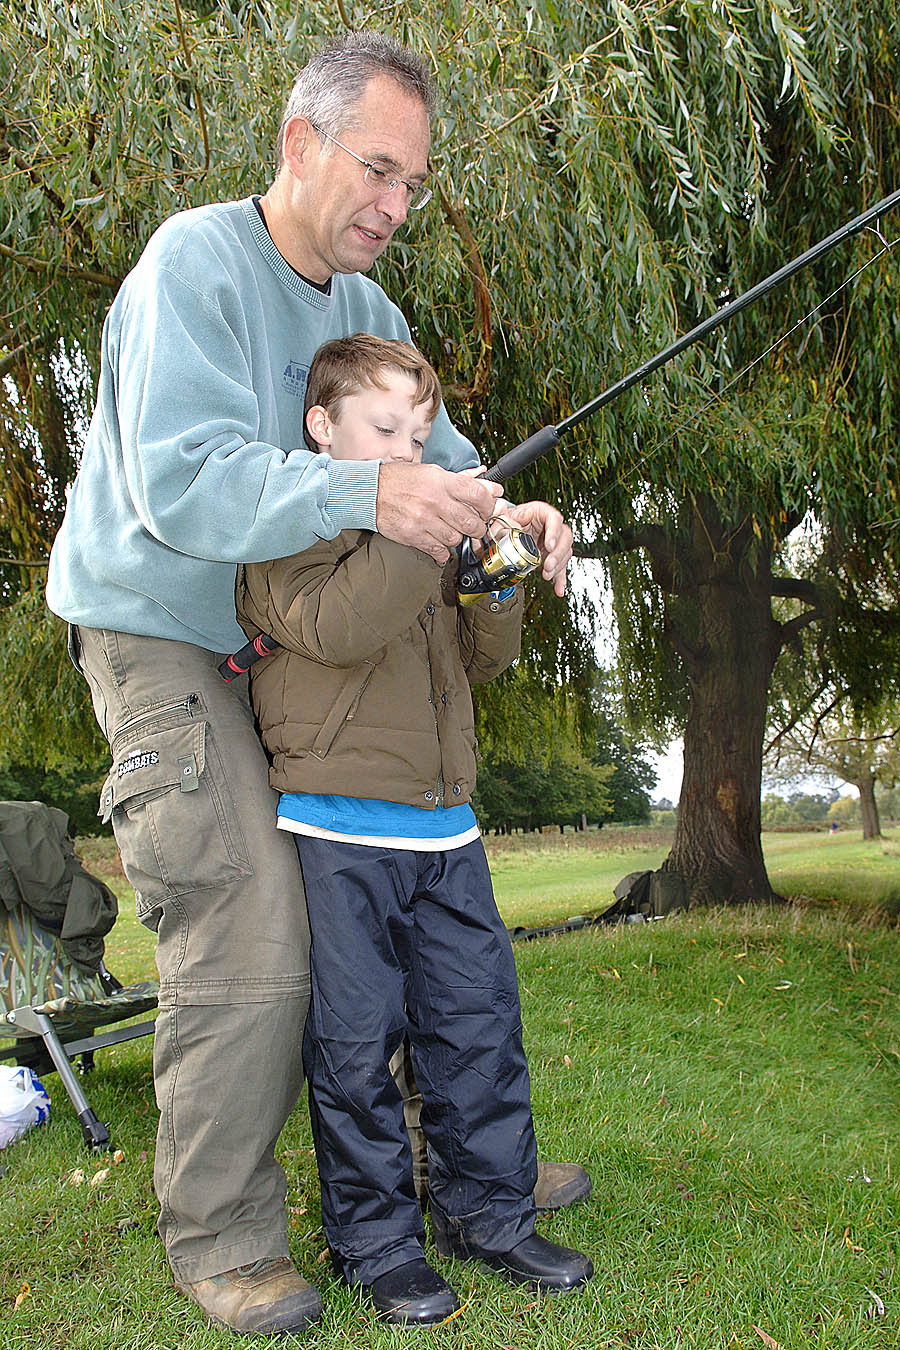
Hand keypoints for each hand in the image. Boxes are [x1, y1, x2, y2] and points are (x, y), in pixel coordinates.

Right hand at [376, 461, 502, 561]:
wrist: (370, 492)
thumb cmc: (401, 480)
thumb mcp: (432, 472)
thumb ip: (462, 479)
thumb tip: (489, 483)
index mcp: (442, 481)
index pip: (478, 495)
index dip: (488, 506)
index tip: (486, 510)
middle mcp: (435, 501)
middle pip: (471, 523)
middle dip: (477, 528)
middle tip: (474, 526)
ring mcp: (424, 520)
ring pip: (456, 539)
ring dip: (457, 538)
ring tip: (450, 531)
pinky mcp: (414, 536)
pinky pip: (439, 551)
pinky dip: (443, 551)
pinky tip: (439, 543)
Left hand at [502, 500, 572, 595]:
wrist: (509, 529)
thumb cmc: (510, 520)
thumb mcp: (503, 518)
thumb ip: (502, 521)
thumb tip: (504, 525)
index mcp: (541, 512)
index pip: (554, 518)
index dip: (554, 532)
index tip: (548, 546)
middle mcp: (551, 525)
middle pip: (565, 537)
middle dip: (558, 554)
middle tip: (548, 565)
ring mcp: (554, 541)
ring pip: (565, 552)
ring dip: (558, 566)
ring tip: (547, 574)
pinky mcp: (553, 555)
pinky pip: (561, 567)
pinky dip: (559, 578)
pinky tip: (558, 588)